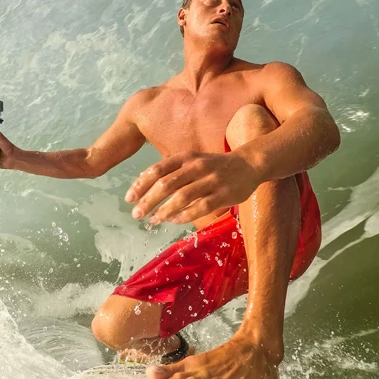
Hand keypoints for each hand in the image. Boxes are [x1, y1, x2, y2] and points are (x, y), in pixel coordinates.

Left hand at [125, 151, 260, 224]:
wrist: (249, 164)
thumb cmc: (215, 165)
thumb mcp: (192, 160)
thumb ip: (171, 171)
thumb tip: (144, 185)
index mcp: (186, 157)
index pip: (157, 170)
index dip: (141, 184)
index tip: (129, 198)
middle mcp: (196, 166)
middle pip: (166, 185)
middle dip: (147, 200)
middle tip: (136, 214)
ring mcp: (211, 180)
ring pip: (182, 197)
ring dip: (164, 210)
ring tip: (153, 220)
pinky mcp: (223, 194)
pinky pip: (200, 207)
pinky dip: (184, 215)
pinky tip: (174, 221)